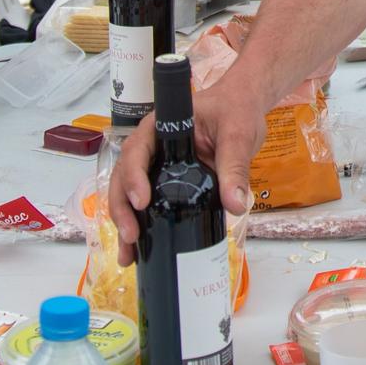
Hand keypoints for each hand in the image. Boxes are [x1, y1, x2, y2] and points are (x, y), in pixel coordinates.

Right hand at [110, 72, 269, 265]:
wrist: (242, 108)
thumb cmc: (235, 110)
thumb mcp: (237, 135)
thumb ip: (235, 167)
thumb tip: (235, 205)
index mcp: (160, 126)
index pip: (137, 150)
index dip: (133, 176)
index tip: (142, 202)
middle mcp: (152, 147)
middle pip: (124, 176)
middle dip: (123, 208)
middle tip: (132, 237)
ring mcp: (157, 166)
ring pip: (130, 194)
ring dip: (126, 223)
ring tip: (128, 255)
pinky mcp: (168, 183)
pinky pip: (151, 204)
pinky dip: (144, 226)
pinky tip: (142, 250)